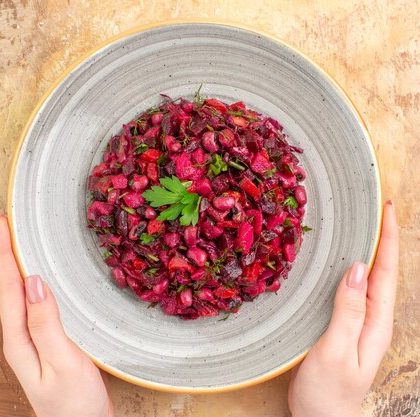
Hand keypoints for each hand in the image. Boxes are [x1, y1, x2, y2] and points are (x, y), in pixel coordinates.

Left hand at [0, 216, 112, 416]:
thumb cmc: (76, 402)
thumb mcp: (64, 363)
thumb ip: (46, 324)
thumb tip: (33, 284)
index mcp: (19, 340)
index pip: (7, 289)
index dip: (5, 256)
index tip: (3, 227)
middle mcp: (19, 338)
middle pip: (6, 290)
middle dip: (4, 256)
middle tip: (6, 227)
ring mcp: (30, 340)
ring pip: (16, 296)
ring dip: (14, 267)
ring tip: (16, 244)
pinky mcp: (44, 341)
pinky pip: (31, 304)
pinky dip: (29, 284)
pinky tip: (36, 278)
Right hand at [288, 201, 397, 416]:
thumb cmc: (329, 391)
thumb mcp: (337, 350)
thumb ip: (349, 310)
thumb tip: (357, 269)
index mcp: (376, 322)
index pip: (386, 272)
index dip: (388, 239)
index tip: (387, 210)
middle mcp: (372, 318)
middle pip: (382, 271)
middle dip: (383, 238)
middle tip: (376, 210)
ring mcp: (359, 321)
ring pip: (367, 278)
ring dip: (368, 250)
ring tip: (362, 227)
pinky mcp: (343, 324)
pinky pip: (350, 290)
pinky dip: (349, 269)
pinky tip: (340, 263)